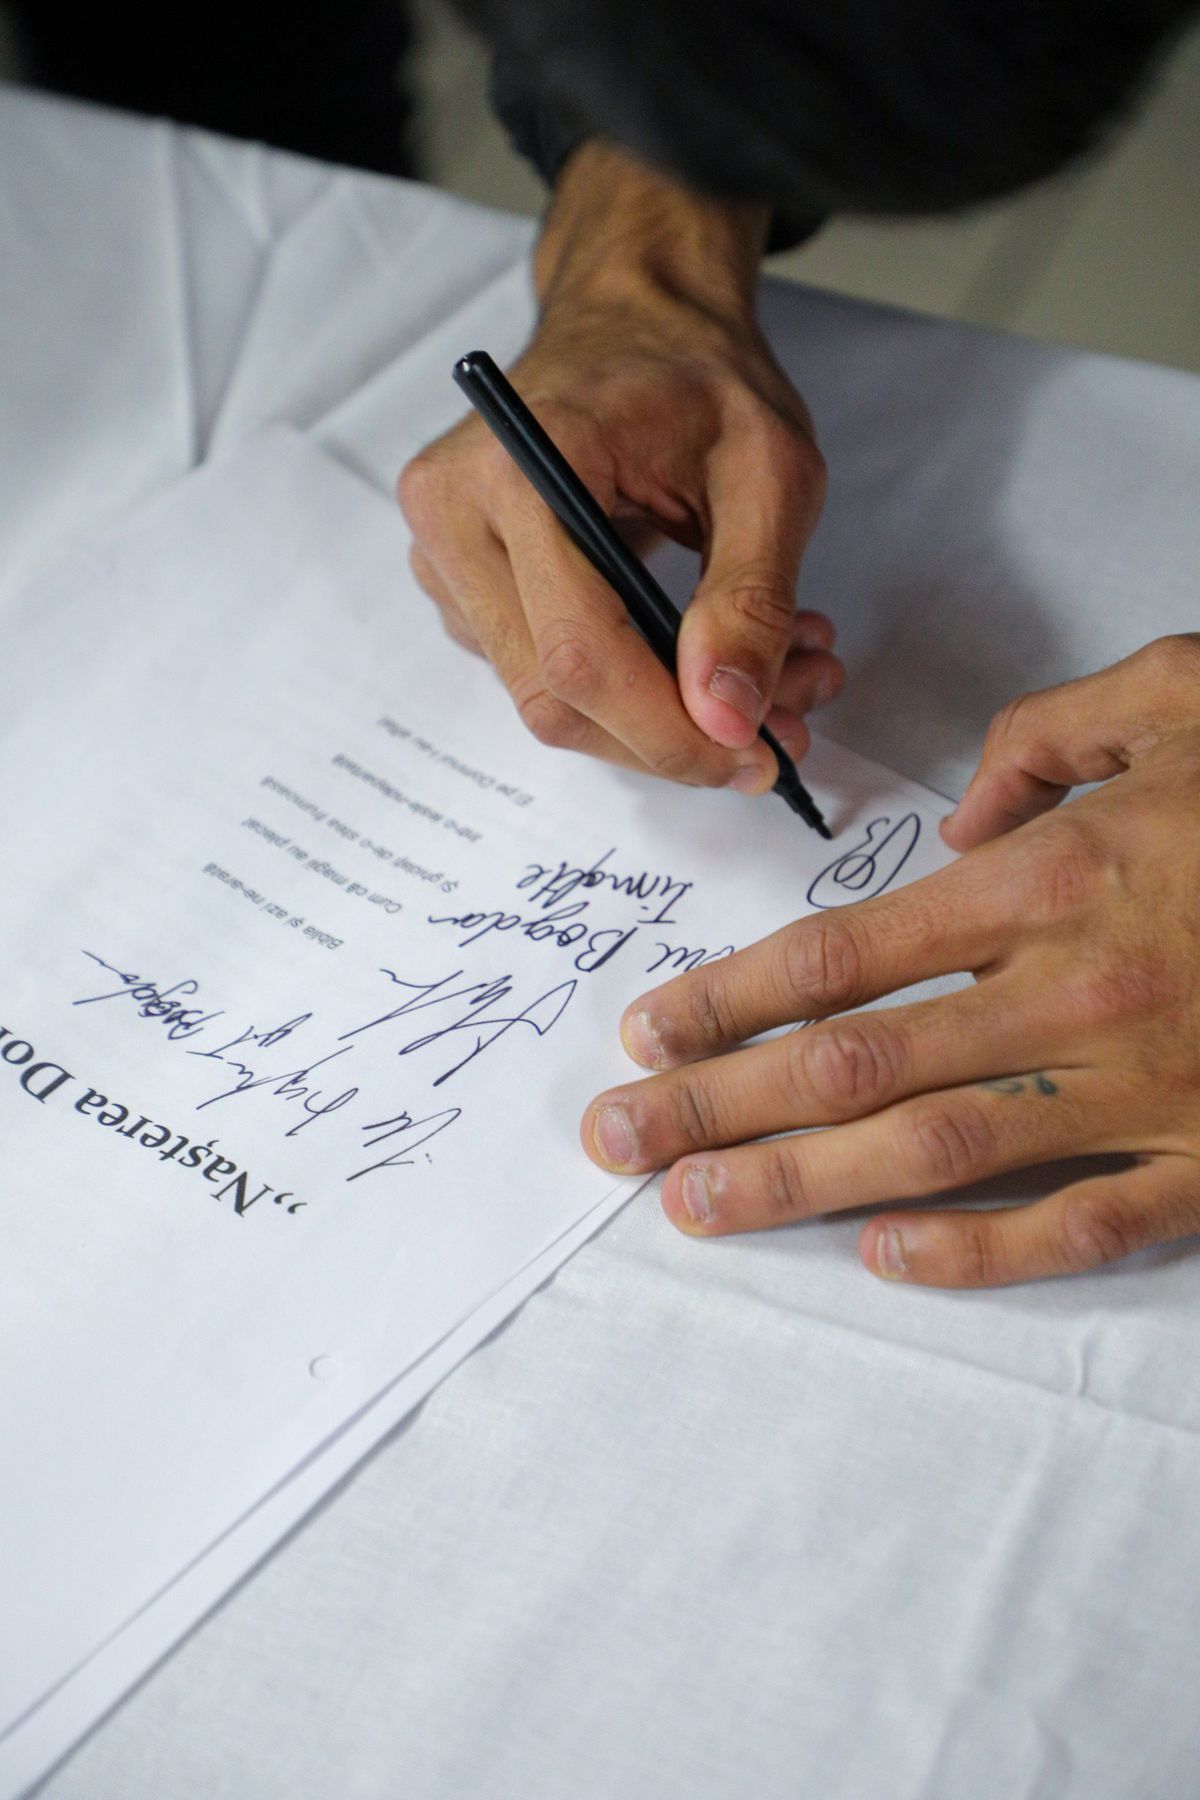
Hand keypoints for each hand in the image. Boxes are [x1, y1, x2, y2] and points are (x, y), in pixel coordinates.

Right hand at [398, 141, 840, 795]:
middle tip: (783, 723)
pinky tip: (702, 656)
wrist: (632, 319)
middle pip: (555, 696)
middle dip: (675, 736)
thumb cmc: (699, 376)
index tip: (759, 755)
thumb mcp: (770, 469)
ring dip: (663, 719)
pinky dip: (631, 694)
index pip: (580, 653)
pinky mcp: (459, 587)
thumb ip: (751, 595)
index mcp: (521, 466)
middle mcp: (453, 515)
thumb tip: (727, 715)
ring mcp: (441, 555)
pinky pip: (541, 677)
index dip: (669, 730)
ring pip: (548, 702)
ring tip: (769, 674)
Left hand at [581, 635, 1199, 1287]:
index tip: (646, 1030)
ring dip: (798, 1187)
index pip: (844, 952)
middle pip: (852, 1063)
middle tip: (612, 1140)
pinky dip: (981, 1251)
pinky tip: (886, 1258)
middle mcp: (1077, 992)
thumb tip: (966, 816)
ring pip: (934, 1153)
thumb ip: (1049, 734)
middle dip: (716, 1106)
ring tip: (690, 1209)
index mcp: (1058, 874)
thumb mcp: (1183, 694)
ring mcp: (1146, 1090)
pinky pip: (1083, 1224)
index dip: (727, 998)